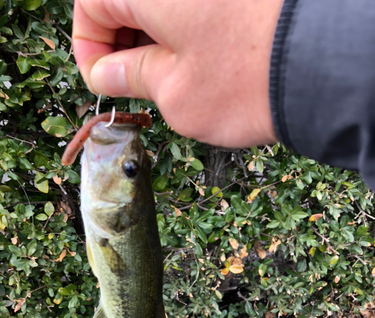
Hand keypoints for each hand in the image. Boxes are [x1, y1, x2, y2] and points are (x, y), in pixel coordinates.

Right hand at [73, 0, 282, 147]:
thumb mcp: (173, 93)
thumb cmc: (244, 83)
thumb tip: (108, 73)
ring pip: (161, 5)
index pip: (91, 5)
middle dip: (122, 44)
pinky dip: (185, 30)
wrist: (321, 69)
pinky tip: (197, 62)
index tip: (102, 81)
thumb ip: (132, 77)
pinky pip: (194, 8)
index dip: (90, 49)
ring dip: (154, 38)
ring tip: (167, 80)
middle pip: (125, 0)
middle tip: (133, 85)